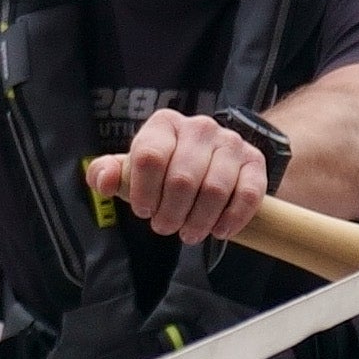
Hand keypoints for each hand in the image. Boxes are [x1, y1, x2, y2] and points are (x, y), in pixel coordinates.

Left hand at [90, 108, 278, 245]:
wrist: (215, 157)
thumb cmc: (165, 168)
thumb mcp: (134, 168)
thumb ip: (110, 174)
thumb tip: (104, 181)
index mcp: (165, 125)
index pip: (150, 157)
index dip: (144, 191)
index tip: (144, 211)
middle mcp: (200, 128)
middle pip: (182, 179)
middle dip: (170, 213)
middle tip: (166, 228)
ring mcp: (231, 143)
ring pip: (214, 189)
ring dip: (199, 220)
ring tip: (189, 233)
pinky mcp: (255, 161)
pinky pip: (248, 194)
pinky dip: (232, 218)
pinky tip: (219, 231)